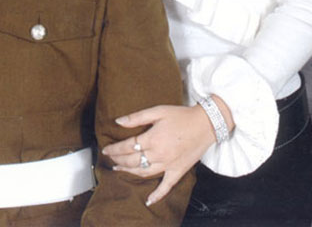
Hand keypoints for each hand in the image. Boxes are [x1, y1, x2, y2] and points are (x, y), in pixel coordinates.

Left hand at [102, 104, 218, 205]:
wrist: (206, 124)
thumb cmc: (181, 115)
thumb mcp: (158, 111)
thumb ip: (137, 117)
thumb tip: (118, 122)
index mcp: (152, 139)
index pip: (127, 147)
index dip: (114, 149)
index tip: (105, 149)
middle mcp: (159, 154)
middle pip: (132, 161)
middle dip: (118, 160)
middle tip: (110, 159)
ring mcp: (168, 165)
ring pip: (144, 173)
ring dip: (129, 172)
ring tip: (119, 170)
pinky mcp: (178, 171)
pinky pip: (166, 186)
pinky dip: (157, 194)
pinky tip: (149, 200)